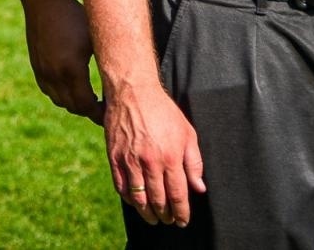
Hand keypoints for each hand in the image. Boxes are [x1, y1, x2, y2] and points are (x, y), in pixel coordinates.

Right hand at [23, 0, 103, 122]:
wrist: (45, 2)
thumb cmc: (76, 16)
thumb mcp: (97, 37)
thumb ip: (107, 60)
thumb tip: (128, 77)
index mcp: (72, 70)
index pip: (86, 105)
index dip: (99, 114)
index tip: (111, 112)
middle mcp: (55, 75)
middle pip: (73, 107)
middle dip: (89, 111)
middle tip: (104, 108)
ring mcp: (43, 72)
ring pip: (60, 101)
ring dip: (74, 104)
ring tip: (89, 98)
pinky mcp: (36, 66)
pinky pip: (49, 91)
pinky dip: (61, 95)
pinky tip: (72, 87)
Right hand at [103, 80, 205, 227]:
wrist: (133, 92)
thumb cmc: (163, 111)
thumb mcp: (187, 133)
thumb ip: (194, 162)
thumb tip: (199, 188)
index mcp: (170, 157)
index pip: (178, 195)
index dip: (181, 212)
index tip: (183, 220)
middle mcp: (150, 162)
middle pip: (158, 200)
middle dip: (165, 215)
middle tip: (169, 221)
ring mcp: (130, 160)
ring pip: (139, 198)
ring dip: (147, 212)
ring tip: (153, 218)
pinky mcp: (114, 157)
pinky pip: (121, 186)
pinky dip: (129, 199)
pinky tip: (135, 202)